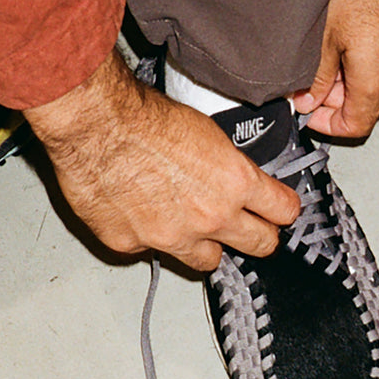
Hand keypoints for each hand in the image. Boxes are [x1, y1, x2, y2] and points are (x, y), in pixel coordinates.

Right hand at [24, 48, 299, 270]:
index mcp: (235, 183)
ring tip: (191, 225)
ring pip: (207, 261)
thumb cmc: (144, 117)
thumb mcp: (207, 131)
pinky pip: (151, 251)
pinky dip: (149, 236)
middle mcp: (210, 217)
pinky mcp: (131, 245)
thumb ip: (227, 166)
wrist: (95, 124)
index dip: (283, 210)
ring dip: (205, 245)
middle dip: (258, 235)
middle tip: (250, 228)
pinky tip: (138, 211)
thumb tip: (234, 178)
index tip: (280, 210)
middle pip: (259, 245)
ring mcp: (171, 237)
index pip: (283, 211)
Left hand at [292, 0, 378, 136]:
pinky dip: (375, 62)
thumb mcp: (328, 35)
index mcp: (375, 85)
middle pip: (367, 107)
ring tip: (333, 52)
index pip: (354, 127)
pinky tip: (358, 37)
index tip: (310, 111)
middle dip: (337, 99)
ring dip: (356, 79)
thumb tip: (308, 98)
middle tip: (313, 79)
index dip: (327, 125)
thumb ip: (316, 75)